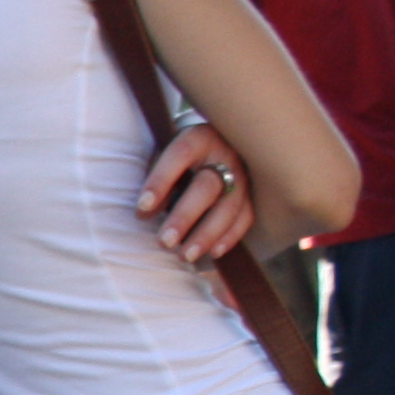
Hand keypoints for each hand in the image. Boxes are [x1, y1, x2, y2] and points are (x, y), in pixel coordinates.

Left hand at [137, 120, 256, 262]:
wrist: (219, 146)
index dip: (160, 181)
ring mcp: (243, 175)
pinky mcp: (252, 194)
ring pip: (228, 207)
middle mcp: (225, 154)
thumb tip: (145, 214)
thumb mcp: (167, 156)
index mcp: (199, 138)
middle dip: (184, 217)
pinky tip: (213, 253)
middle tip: (165, 241)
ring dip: (207, 234)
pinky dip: (230, 237)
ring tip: (185, 255)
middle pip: (206, 187)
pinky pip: (245, 217)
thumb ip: (158, 181)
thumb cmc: (182, 156)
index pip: (179, 155)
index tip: (142, 208)